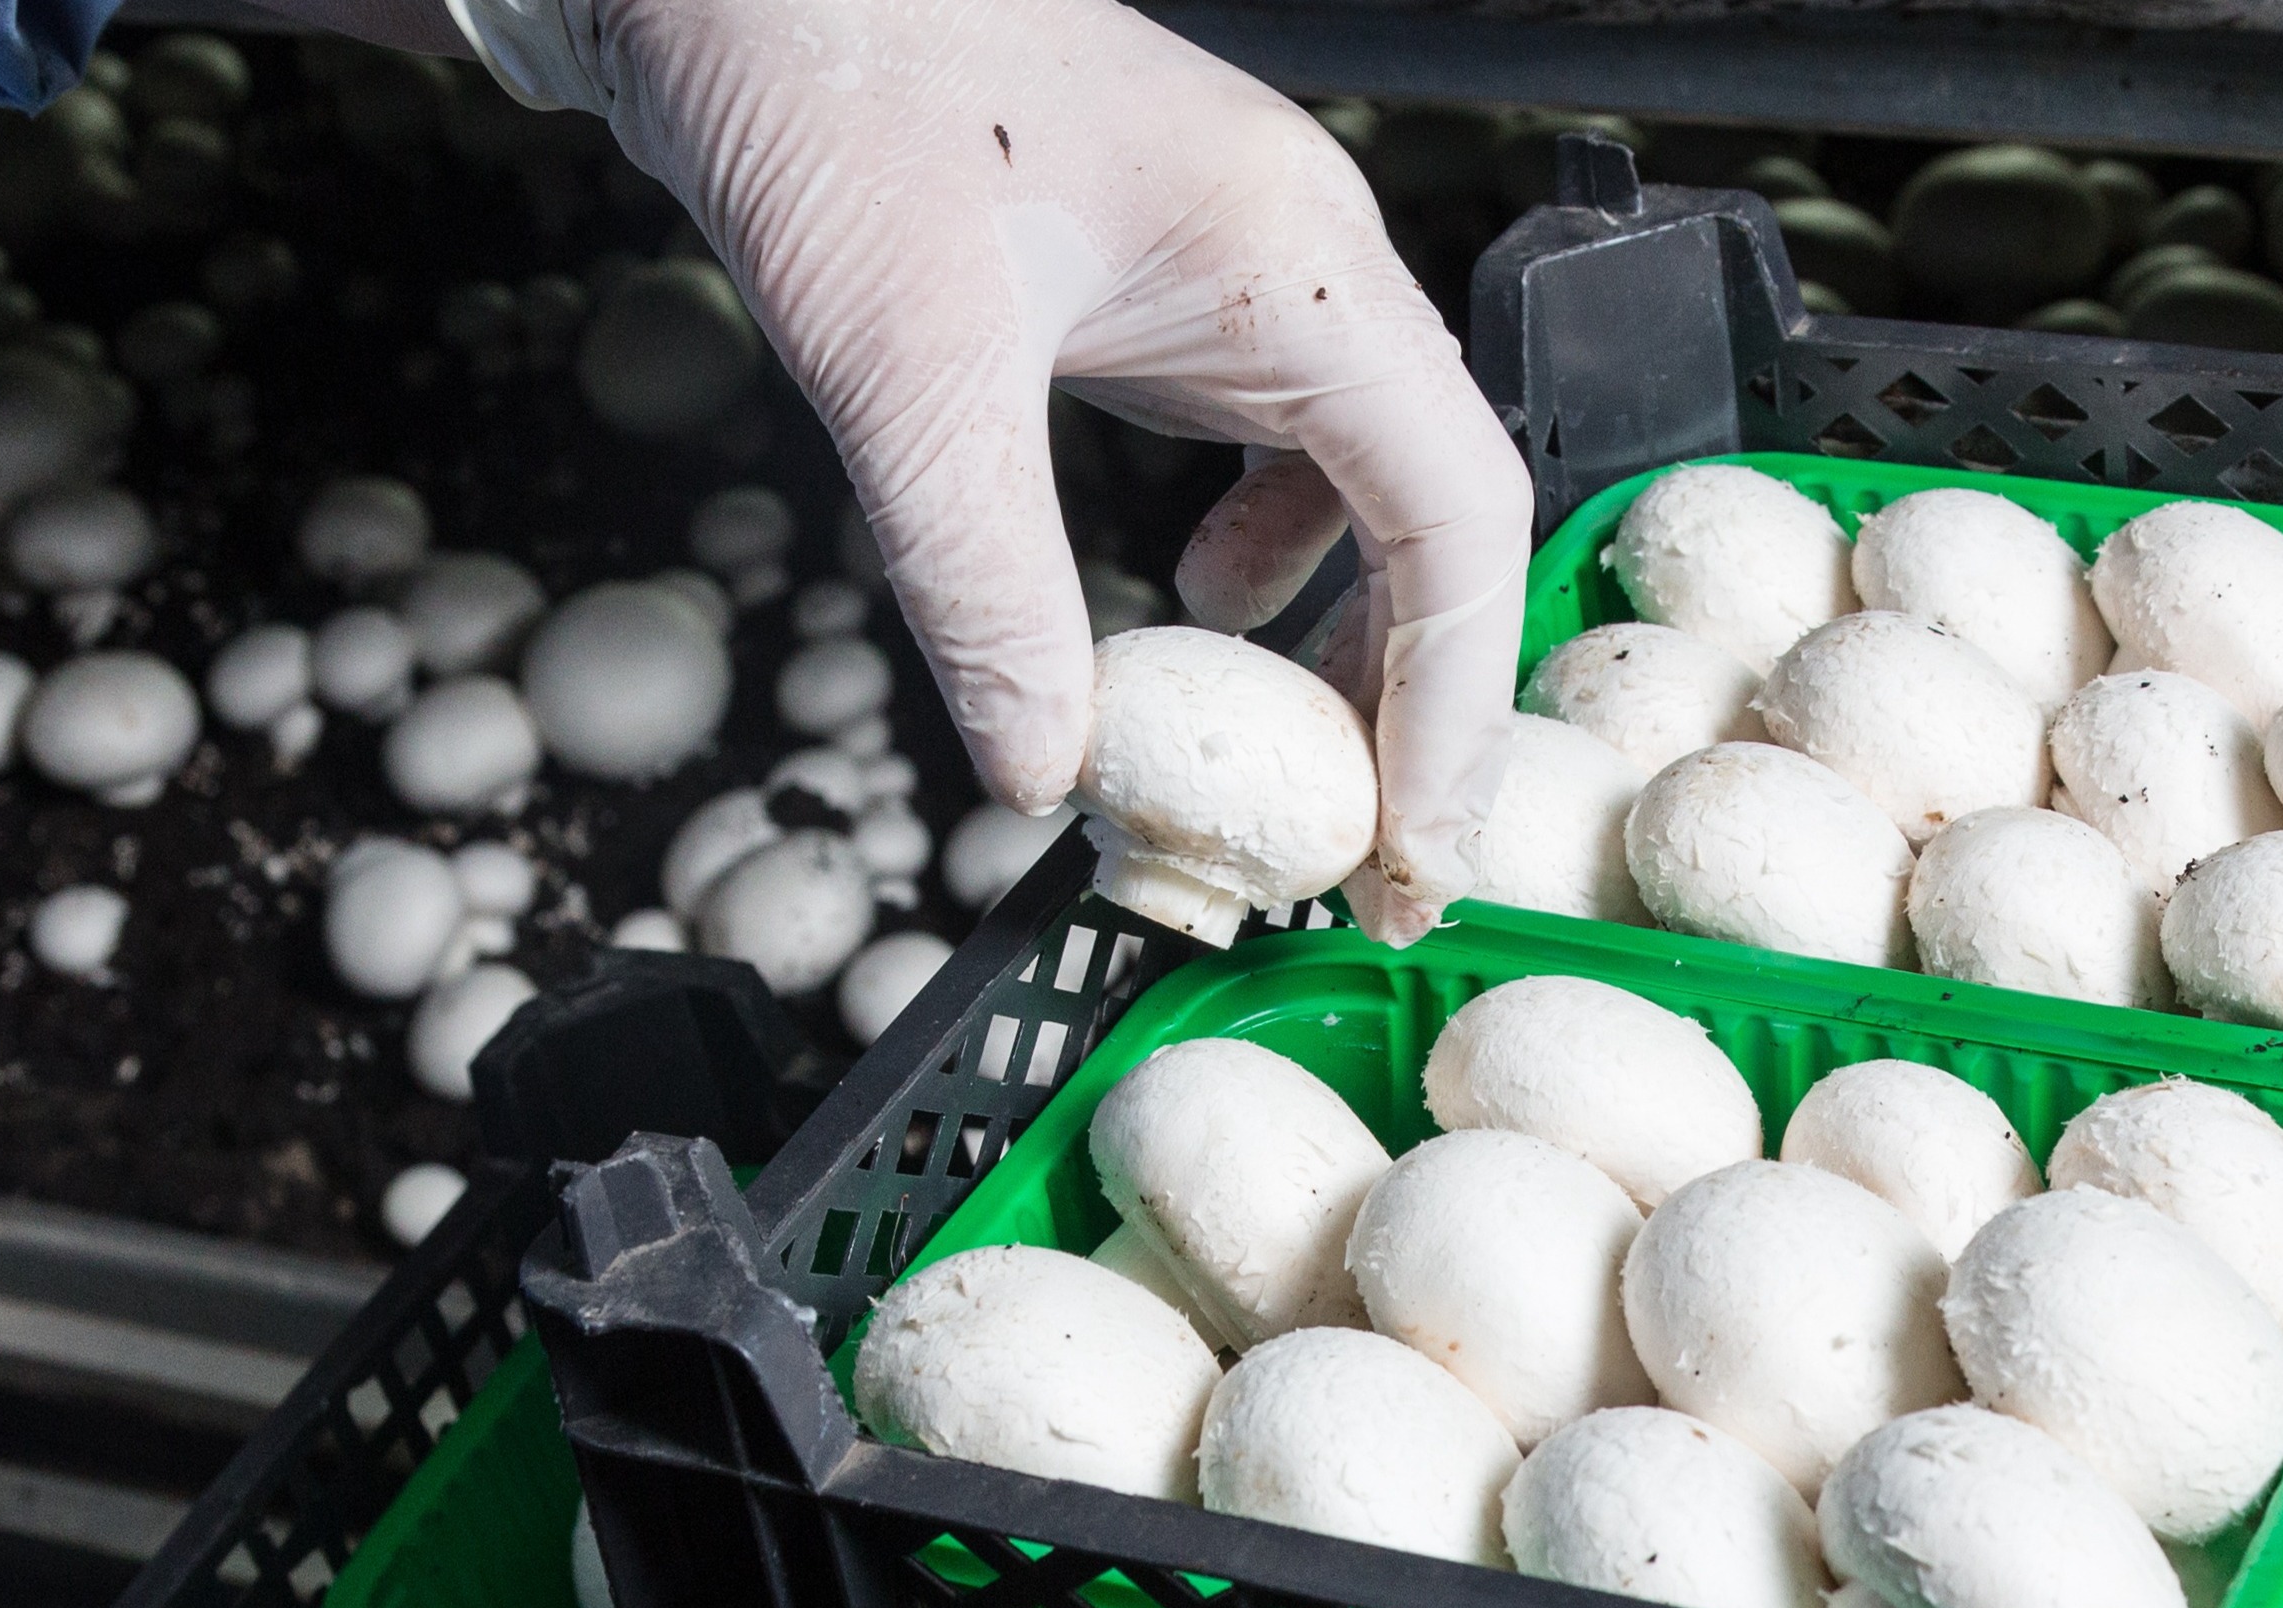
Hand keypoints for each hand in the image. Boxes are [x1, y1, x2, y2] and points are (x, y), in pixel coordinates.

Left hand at [440, 0, 1528, 940]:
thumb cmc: (827, 70)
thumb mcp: (899, 361)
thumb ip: (980, 577)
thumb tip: (1042, 768)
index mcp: (1293, 257)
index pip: (1455, 512)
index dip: (1453, 698)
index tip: (1413, 844)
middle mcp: (1298, 257)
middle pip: (1433, 509)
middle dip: (1412, 692)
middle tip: (1366, 853)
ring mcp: (1238, 263)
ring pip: (1360, 481)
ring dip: (1341, 633)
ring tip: (1287, 766)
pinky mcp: (1163, 277)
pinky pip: (1269, 439)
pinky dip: (1259, 552)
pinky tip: (1190, 610)